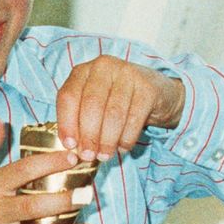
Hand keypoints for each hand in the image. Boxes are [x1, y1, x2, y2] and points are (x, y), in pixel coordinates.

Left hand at [56, 54, 184, 161]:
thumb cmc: (117, 102)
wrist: (157, 93)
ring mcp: (128, 74)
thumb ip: (80, 122)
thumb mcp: (94, 106)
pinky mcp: (147, 88)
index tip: (70, 146)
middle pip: (91, 105)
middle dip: (88, 135)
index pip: (68, 96)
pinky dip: (126, 138)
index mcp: (84, 71)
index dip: (66, 123)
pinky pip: (134, 118)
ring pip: (113, 113)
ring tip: (105, 155)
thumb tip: (72, 148)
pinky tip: (122, 147)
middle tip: (89, 156)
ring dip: (107, 140)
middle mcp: (104, 67)